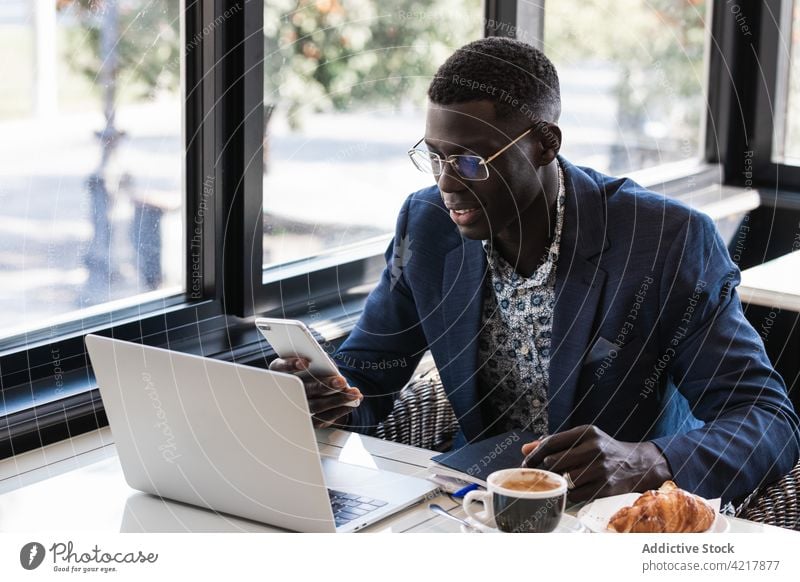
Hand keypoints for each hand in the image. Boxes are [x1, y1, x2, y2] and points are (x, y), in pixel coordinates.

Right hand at [269, 357, 361, 427]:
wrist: (308, 387)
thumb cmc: (310, 369)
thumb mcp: (311, 361)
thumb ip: (318, 361)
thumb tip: (331, 366)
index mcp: (281, 371)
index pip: (280, 367)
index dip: (292, 365)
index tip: (306, 363)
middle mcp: (286, 391)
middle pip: (303, 389)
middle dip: (324, 385)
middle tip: (341, 381)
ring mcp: (296, 407)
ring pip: (315, 406)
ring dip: (337, 399)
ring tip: (354, 393)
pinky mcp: (307, 419)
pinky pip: (322, 419)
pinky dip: (339, 411)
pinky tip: (351, 404)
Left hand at [520, 425, 671, 501]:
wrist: (637, 464)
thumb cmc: (603, 449)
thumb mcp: (582, 438)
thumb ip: (554, 442)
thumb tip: (525, 448)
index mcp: (586, 432)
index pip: (551, 442)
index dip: (534, 454)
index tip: (525, 463)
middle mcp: (594, 448)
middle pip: (555, 461)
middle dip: (543, 469)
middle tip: (538, 475)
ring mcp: (601, 468)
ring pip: (565, 479)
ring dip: (557, 482)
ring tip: (557, 480)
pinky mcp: (605, 486)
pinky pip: (576, 494)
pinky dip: (569, 494)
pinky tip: (570, 489)